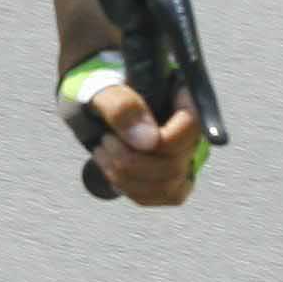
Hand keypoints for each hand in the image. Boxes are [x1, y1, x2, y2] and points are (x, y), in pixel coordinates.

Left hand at [64, 57, 206, 208]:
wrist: (91, 96)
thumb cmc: (96, 85)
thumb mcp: (98, 86)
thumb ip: (121, 106)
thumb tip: (150, 142)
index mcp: (182, 94)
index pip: (192, 128)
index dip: (158, 142)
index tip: (113, 136)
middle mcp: (191, 127)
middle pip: (177, 164)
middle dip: (132, 163)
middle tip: (103, 143)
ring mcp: (185, 153)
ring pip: (171, 187)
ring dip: (128, 179)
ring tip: (102, 154)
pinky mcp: (173, 174)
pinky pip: (163, 196)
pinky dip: (132, 189)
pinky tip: (111, 169)